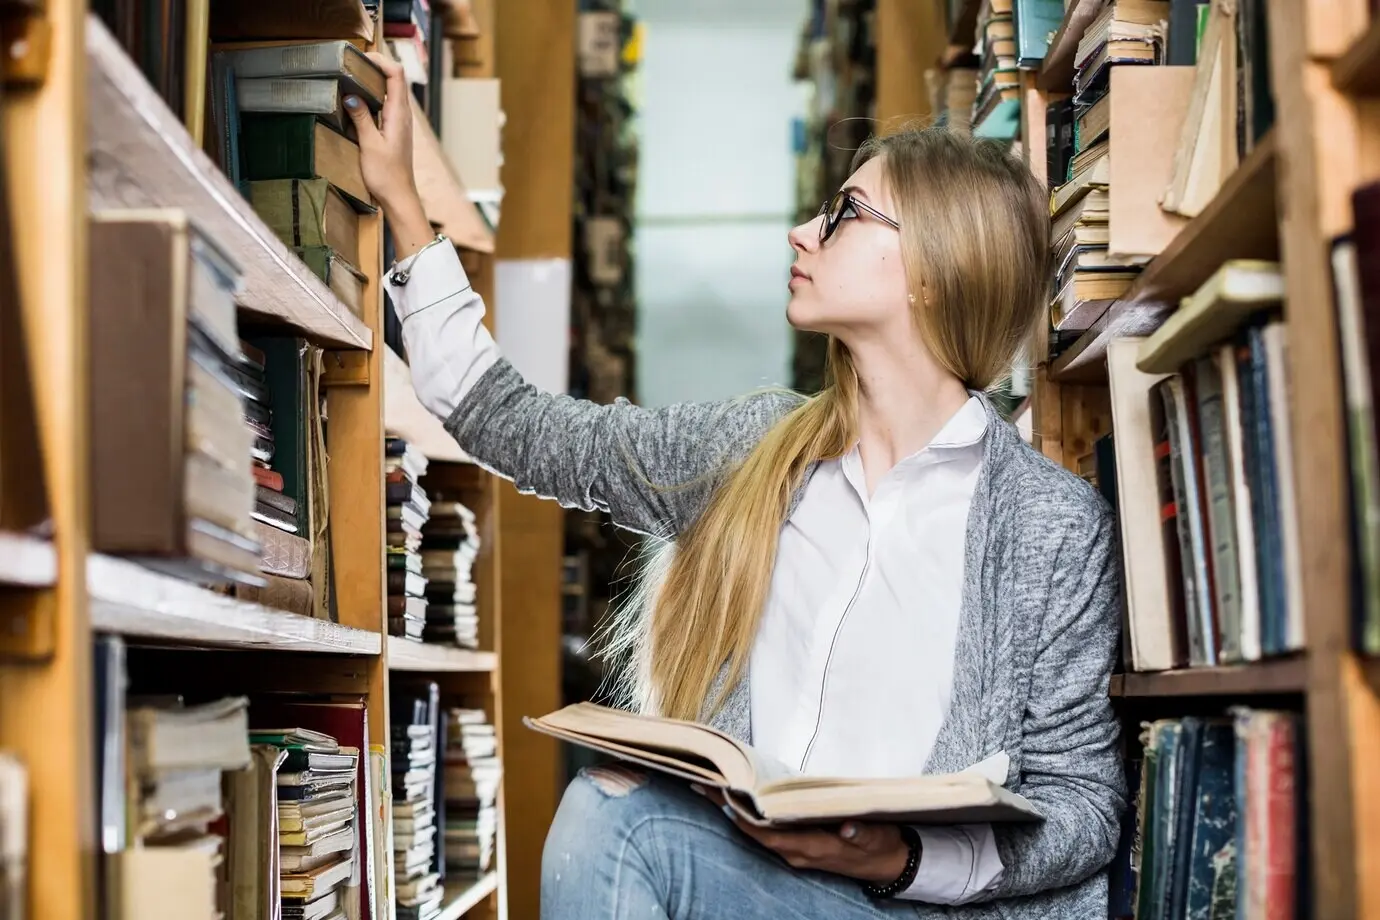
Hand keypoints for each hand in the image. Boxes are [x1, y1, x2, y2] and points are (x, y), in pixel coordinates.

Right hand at [346, 53, 432, 257]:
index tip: (361, 56)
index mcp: (399, 114)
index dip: (381, 60)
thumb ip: (361, 118)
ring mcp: (400, 124)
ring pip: (390, 92)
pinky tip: (359, 101)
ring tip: (352, 76)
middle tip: (352, 63)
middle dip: (376, 67)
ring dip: (374, 81)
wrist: (399, 198)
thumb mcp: (369, 145)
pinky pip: (386, 106)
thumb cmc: (386, 175)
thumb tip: (351, 96)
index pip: (396, 75)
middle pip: (394, 80)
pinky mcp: (394, 132)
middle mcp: (403, 116)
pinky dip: (374, 97)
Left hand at [692, 786, 911, 883]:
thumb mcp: (876, 836)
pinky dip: (749, 817)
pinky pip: (766, 833)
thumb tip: (847, 828)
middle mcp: (797, 854)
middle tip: (703, 785)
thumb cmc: (880, 844)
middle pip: (753, 833)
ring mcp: (796, 852)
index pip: (767, 835)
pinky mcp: (798, 847)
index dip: (744, 818)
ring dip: (735, 813)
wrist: (888, 863)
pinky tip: (738, 801)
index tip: (723, 797)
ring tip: (712, 789)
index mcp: (812, 849)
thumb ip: (861, 833)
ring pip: (757, 833)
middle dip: (728, 811)